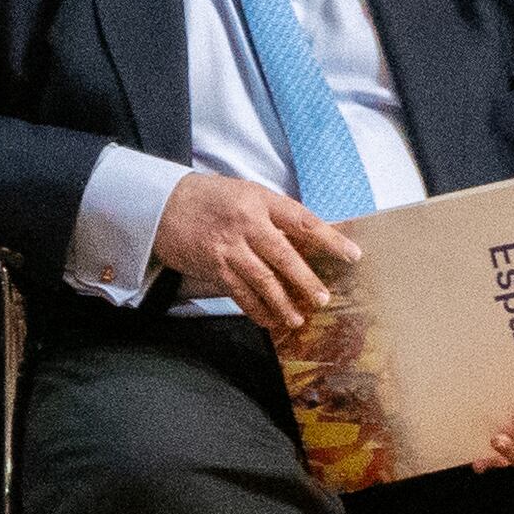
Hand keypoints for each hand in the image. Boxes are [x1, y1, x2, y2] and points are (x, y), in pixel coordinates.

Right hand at [150, 172, 359, 335]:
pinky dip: (256, 308)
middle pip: (284, 255)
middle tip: (323, 298)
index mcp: (259, 201)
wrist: (160, 204)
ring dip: (282, 302)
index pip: (302, 221)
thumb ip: (273, 216)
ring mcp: (228, 247)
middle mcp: (245, 223)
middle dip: (306, 279)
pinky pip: (239, 292)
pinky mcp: (213, 265)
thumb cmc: (208, 198)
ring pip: (262, 280)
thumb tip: (308, 241)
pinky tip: (269, 319)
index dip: (330, 239)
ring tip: (297, 318)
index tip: (353, 255)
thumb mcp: (245, 194)